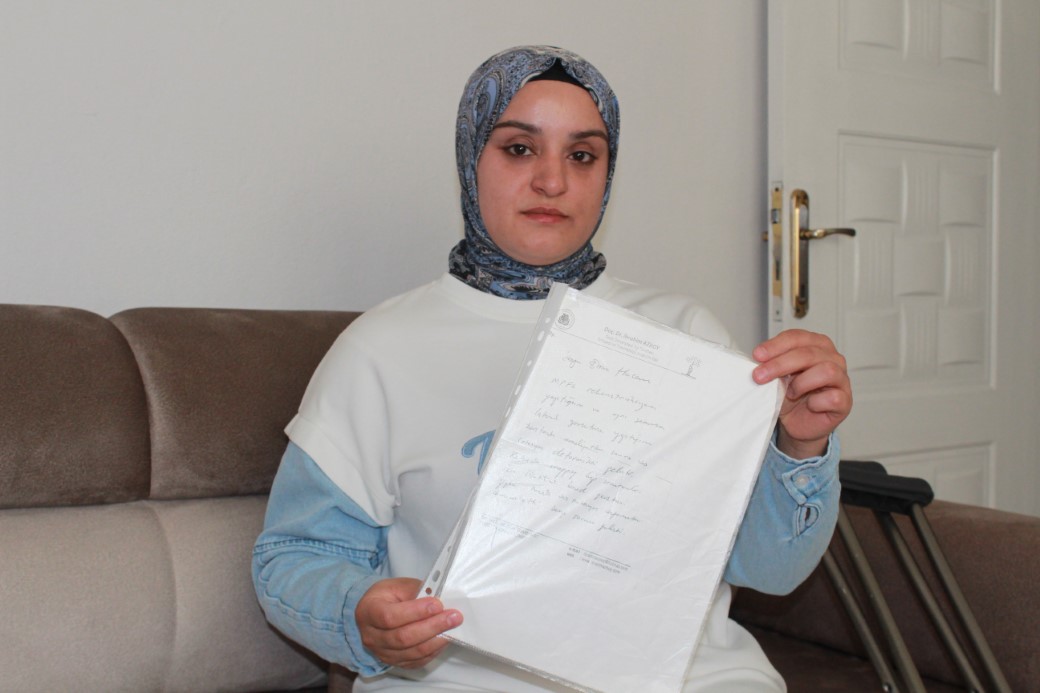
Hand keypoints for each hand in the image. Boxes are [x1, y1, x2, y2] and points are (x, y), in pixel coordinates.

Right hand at [355, 577, 462, 668]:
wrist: (377, 612)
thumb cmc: (388, 596)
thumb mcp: (397, 585)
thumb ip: (416, 590)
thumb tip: (438, 598)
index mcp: (368, 612)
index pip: (390, 616)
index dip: (415, 612)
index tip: (437, 604)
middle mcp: (371, 636)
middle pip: (403, 638)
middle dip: (432, 626)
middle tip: (453, 616)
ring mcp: (382, 653)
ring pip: (412, 652)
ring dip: (436, 639)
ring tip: (453, 626)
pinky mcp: (395, 662)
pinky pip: (417, 661)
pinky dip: (434, 650)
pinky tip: (444, 637)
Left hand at [751, 329, 851, 459]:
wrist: (797, 423)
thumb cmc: (790, 395)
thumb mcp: (777, 376)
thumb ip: (772, 364)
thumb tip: (758, 359)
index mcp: (816, 345)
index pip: (797, 337)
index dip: (776, 345)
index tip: (757, 355)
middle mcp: (832, 359)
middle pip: (809, 353)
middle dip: (780, 364)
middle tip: (760, 376)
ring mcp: (842, 379)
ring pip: (827, 371)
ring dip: (801, 382)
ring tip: (790, 393)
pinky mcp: (845, 401)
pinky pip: (833, 397)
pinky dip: (816, 402)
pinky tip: (808, 405)